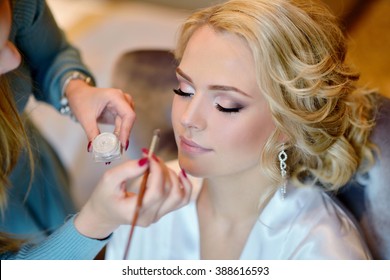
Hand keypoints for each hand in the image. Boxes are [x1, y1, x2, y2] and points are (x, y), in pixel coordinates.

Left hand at [65, 79, 134, 149]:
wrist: (78, 94)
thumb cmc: (81, 100)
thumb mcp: (85, 117)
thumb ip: (91, 133)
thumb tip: (94, 148)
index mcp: (115, 96)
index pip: (128, 115)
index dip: (127, 130)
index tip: (123, 144)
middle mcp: (122, 99)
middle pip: (129, 120)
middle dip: (124, 136)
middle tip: (118, 151)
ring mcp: (123, 105)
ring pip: (127, 124)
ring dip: (122, 136)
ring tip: (116, 149)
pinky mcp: (120, 112)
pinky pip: (123, 125)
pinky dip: (119, 134)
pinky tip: (115, 143)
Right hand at [74, 157, 191, 238]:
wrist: (105, 213)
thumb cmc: (104, 196)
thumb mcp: (108, 180)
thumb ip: (127, 170)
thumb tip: (147, 161)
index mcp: (134, 212)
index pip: (157, 192)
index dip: (157, 170)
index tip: (149, 155)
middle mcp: (149, 217)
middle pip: (169, 192)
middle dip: (163, 169)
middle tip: (152, 157)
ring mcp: (158, 216)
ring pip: (179, 196)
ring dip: (173, 176)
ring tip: (159, 165)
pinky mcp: (163, 211)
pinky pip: (183, 200)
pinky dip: (185, 186)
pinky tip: (180, 174)